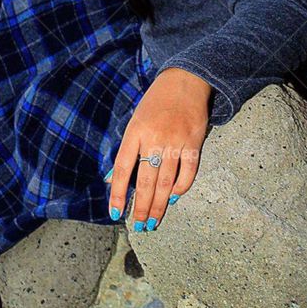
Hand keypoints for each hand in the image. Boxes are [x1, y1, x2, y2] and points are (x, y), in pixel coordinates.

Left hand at [105, 68, 209, 229]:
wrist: (185, 80)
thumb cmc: (156, 102)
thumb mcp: (135, 120)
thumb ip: (127, 149)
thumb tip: (112, 179)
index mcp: (135, 131)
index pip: (122, 169)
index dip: (118, 193)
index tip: (116, 212)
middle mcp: (154, 139)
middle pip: (145, 182)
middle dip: (141, 207)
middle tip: (139, 226)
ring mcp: (175, 142)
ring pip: (166, 183)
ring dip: (159, 206)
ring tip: (153, 221)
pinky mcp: (194, 143)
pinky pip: (188, 173)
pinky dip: (180, 189)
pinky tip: (173, 198)